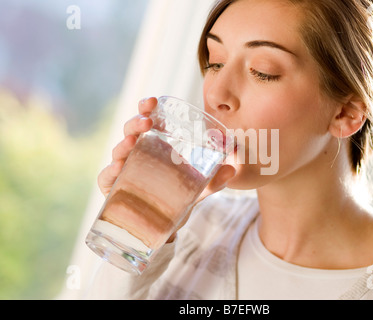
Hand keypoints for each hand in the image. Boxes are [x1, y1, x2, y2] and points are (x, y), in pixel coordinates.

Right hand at [97, 97, 235, 239]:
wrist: (163, 227)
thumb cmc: (176, 198)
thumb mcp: (197, 188)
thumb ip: (213, 180)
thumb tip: (233, 169)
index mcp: (154, 146)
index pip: (147, 120)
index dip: (146, 108)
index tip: (153, 101)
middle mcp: (136, 154)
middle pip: (130, 132)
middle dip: (135, 123)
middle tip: (146, 122)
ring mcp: (123, 170)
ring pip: (118, 152)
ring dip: (123, 144)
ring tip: (132, 142)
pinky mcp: (114, 188)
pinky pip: (107, 177)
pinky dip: (109, 172)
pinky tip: (117, 168)